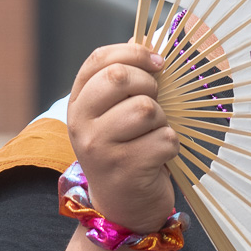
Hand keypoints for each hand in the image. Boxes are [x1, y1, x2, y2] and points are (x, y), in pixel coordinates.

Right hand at [67, 43, 178, 233]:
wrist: (122, 208)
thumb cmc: (127, 152)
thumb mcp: (116, 115)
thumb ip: (126, 82)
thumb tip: (145, 42)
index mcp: (78, 104)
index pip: (99, 60)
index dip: (133, 53)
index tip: (157, 64)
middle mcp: (82, 124)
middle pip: (121, 78)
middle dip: (150, 85)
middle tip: (155, 106)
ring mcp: (100, 148)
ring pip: (147, 109)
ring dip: (162, 121)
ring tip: (153, 137)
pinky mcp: (126, 168)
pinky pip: (165, 138)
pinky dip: (171, 146)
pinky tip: (158, 159)